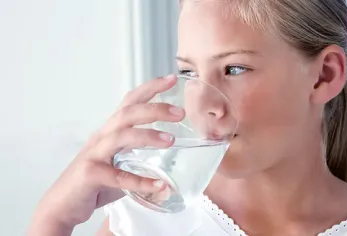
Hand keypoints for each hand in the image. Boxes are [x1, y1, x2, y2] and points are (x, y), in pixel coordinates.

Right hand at [27, 75, 184, 234]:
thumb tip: (166, 173)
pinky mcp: (91, 175)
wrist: (63, 206)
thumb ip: (139, 162)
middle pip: (127, 113)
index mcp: (110, 131)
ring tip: (170, 140)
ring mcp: (94, 154)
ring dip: (147, 136)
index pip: (130, 102)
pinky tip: (159, 185)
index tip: (171, 79)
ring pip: (121, 136)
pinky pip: (119, 176)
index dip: (150, 88)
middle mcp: (102, 138)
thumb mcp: (119, 165)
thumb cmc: (93, 183)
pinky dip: (140, 181)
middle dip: (154, 109)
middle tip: (179, 112)